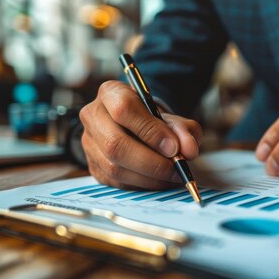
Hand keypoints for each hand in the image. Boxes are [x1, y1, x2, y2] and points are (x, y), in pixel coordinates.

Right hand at [80, 80, 201, 189]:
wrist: (136, 128)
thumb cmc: (153, 120)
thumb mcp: (172, 118)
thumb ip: (183, 130)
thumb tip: (189, 150)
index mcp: (111, 93)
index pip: (124, 109)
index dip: (150, 131)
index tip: (174, 148)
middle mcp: (93, 116)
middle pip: (115, 144)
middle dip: (151, 162)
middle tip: (177, 169)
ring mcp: (89, 142)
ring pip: (114, 167)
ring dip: (149, 178)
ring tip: (172, 177)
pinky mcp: (93, 166)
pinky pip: (116, 182)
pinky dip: (142, 185)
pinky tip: (159, 182)